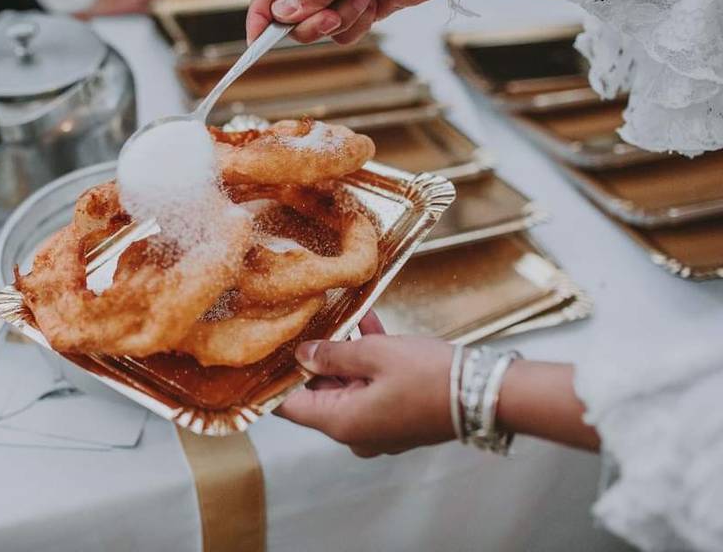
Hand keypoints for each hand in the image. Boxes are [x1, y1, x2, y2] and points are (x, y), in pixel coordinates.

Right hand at [246, 0, 450, 43]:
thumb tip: (281, 12)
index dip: (260, 15)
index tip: (256, 42)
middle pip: (290, 15)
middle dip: (311, 22)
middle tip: (330, 17)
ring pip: (316, 28)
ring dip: (341, 20)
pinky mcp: (353, 10)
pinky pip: (341, 33)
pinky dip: (357, 25)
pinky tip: (374, 4)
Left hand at [276, 312, 455, 456]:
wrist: (484, 393)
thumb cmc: (430, 377)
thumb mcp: (374, 355)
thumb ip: (332, 354)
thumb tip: (303, 355)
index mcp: (341, 423)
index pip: (288, 407)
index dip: (273, 380)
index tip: (264, 354)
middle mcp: (355, 432)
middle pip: (318, 394)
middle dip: (314, 359)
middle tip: (305, 323)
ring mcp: (377, 428)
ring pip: (347, 386)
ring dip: (344, 354)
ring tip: (340, 316)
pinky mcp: (396, 417)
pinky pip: (371, 387)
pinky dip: (368, 362)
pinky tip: (366, 324)